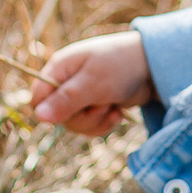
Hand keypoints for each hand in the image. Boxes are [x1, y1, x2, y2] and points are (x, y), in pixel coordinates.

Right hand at [30, 31, 155, 134]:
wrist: (154, 67)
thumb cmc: (121, 65)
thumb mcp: (94, 83)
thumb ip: (66, 100)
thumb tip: (38, 117)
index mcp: (59, 69)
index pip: (37, 99)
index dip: (50, 111)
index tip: (72, 110)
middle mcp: (66, 83)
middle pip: (57, 118)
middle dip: (83, 118)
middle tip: (102, 104)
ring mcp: (81, 96)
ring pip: (75, 125)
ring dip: (96, 121)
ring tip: (112, 106)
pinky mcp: (95, 106)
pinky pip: (90, 127)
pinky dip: (104, 124)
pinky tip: (117, 112)